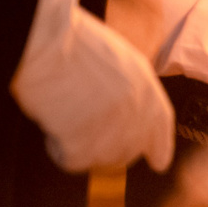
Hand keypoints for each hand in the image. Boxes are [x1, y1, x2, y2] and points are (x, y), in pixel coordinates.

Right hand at [11, 0, 174, 171]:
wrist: (46, 44)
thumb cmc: (73, 44)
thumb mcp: (117, 59)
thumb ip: (129, 87)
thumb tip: (127, 113)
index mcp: (146, 86)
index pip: (161, 125)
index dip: (160, 146)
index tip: (159, 162)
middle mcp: (136, 112)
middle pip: (129, 150)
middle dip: (109, 149)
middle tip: (84, 135)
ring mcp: (113, 130)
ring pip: (102, 159)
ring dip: (82, 147)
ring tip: (64, 117)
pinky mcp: (85, 144)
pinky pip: (72, 160)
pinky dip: (58, 148)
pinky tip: (53, 125)